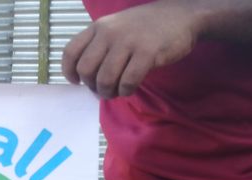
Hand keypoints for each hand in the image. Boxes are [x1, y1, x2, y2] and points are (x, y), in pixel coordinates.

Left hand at [61, 1, 199, 98]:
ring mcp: (128, 42)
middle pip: (86, 70)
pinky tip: (130, 88)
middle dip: (92, 86)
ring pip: (105, 79)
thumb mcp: (116, 27)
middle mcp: (109, 33)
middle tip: (103, 89)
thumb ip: (100, 46)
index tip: (78, 82)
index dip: (70, 72)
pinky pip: (127, 82)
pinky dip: (126, 91)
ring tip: (117, 91)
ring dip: (109, 92)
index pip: (71, 52)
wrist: (181, 15)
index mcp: (98, 27)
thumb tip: (86, 77)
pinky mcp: (147, 53)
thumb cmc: (146, 27)